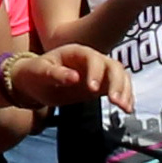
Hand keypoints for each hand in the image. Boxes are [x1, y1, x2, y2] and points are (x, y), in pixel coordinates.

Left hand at [8, 43, 137, 112]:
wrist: (34, 83)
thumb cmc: (34, 74)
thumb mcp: (39, 73)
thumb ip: (56, 74)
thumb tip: (75, 78)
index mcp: (76, 52)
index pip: (93, 58)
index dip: (96, 72)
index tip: (92, 90)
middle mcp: (91, 59)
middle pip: (113, 66)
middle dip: (117, 83)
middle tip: (115, 102)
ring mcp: (98, 72)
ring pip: (120, 76)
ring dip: (125, 91)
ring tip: (125, 108)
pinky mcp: (101, 85)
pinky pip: (119, 88)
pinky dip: (125, 97)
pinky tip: (128, 109)